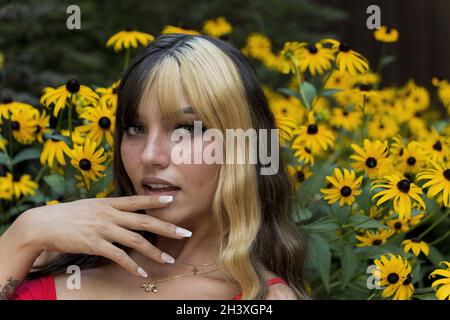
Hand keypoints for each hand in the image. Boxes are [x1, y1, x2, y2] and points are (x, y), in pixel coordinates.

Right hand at [18, 195, 190, 277]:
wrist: (43, 224)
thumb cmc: (68, 215)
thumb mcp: (91, 206)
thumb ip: (110, 209)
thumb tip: (125, 212)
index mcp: (109, 203)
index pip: (137, 200)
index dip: (155, 201)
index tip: (173, 201)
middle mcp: (109, 214)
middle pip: (144, 221)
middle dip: (167, 228)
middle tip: (185, 233)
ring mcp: (103, 229)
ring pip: (135, 241)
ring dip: (154, 252)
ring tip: (169, 260)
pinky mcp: (94, 244)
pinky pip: (118, 256)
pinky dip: (131, 265)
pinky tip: (141, 273)